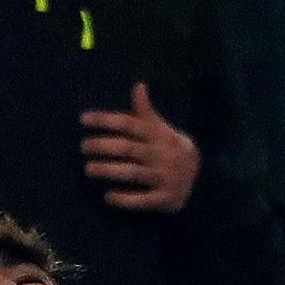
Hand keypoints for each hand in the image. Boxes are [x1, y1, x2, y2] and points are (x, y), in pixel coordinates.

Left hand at [80, 82, 201, 212]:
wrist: (202, 178)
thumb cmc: (170, 149)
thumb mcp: (161, 129)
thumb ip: (145, 111)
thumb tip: (138, 84)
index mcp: (159, 135)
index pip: (129, 124)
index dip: (106, 120)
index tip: (83, 119)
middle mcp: (162, 154)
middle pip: (128, 148)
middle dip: (103, 146)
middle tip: (83, 146)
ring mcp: (165, 177)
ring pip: (133, 173)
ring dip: (109, 170)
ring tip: (88, 169)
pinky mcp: (165, 198)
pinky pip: (143, 200)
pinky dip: (125, 199)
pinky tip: (108, 197)